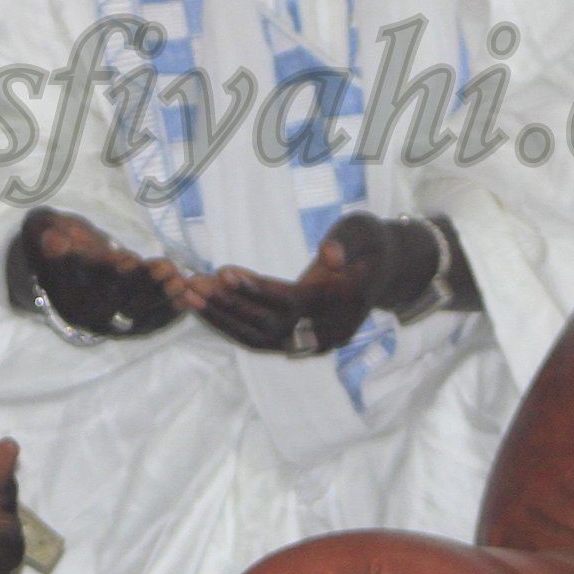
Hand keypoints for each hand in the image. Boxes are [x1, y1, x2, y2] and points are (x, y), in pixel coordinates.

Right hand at [15, 210, 178, 337]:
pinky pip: (150, 323)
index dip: (107, 270)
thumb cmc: (61, 239)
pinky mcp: (128, 327)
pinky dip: (170, 313)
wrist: (64, 269)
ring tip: (180, 281)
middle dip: (142, 284)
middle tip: (165, 268)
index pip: (86, 280)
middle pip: (115, 301)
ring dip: (160, 298)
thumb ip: (49, 234)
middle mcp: (84, 313)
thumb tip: (54, 242)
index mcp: (62, 289)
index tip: (128, 258)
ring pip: (136, 314)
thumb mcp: (46, 230)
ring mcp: (108, 323)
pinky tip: (188, 298)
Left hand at [166, 213, 454, 355]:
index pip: (293, 302)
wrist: (386, 271)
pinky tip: (203, 308)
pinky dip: (231, 326)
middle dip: (228, 305)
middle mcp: (329, 330)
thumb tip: (329, 256)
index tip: (222, 272)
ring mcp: (316, 343)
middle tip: (191, 282)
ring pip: (261, 339)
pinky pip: (261, 340)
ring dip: (222, 319)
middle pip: (270, 325)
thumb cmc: (369, 242)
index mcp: (344, 302)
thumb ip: (347, 240)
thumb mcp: (364, 229)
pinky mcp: (301, 344)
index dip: (257, 289)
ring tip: (187, 295)